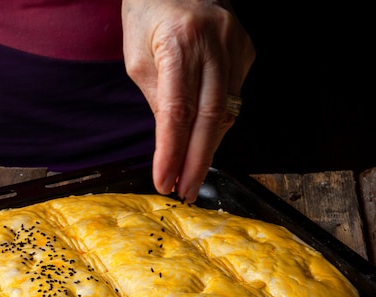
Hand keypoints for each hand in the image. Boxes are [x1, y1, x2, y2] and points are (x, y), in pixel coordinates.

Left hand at [122, 0, 254, 201]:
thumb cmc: (149, 13)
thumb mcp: (138, 57)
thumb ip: (157, 99)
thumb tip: (173, 142)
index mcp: (180, 42)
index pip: (177, 111)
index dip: (172, 152)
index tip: (165, 182)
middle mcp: (215, 43)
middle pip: (210, 118)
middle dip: (197, 162)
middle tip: (186, 192)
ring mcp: (236, 46)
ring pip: (226, 112)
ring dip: (207, 148)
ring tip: (191, 175)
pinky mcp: (246, 51)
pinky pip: (232, 98)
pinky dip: (216, 125)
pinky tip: (204, 140)